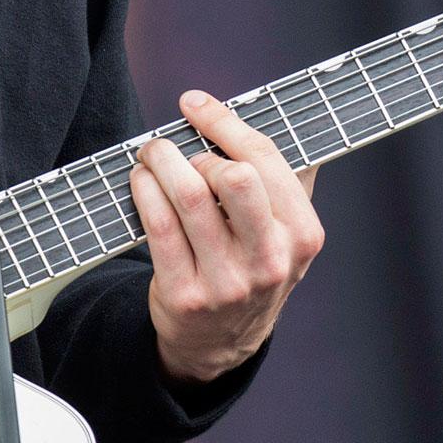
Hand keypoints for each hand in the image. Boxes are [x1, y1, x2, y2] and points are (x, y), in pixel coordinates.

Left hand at [129, 89, 324, 386]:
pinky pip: (158, 226)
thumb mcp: (284, 230)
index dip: (223, 122)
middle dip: (196, 151)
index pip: (265, 159)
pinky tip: (140, 181)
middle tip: (178, 149)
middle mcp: (269, 260)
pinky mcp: (185, 296)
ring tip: (151, 156)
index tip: (194, 103)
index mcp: (301, 234)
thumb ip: (285, 177)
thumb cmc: (250, 264)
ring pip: (188, 197)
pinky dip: (144, 191)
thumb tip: (266, 110)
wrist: (221, 340)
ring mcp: (227, 283)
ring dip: (160, 162)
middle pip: (235, 178)